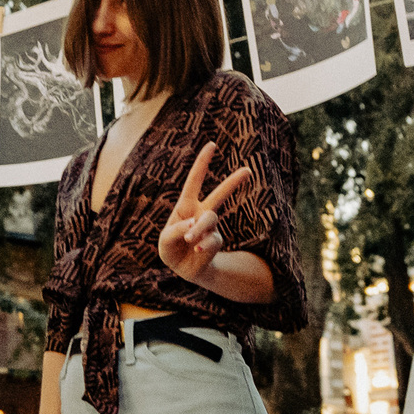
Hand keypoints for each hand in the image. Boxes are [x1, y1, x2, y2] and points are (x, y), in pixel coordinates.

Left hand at [159, 142, 250, 285]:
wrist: (184, 268)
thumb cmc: (172, 249)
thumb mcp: (166, 241)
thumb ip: (176, 231)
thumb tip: (195, 225)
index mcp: (186, 206)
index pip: (194, 181)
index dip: (202, 163)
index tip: (212, 145)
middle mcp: (200, 213)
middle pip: (218, 196)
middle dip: (232, 183)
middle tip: (247, 171)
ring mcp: (210, 228)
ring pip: (210, 219)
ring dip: (199, 228)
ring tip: (191, 240)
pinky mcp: (215, 242)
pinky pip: (211, 241)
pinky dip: (202, 247)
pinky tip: (197, 251)